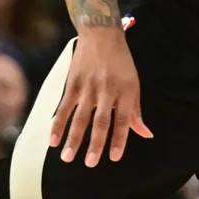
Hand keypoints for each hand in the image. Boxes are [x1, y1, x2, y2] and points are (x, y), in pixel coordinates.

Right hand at [48, 27, 152, 165]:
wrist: (102, 34)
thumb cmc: (121, 63)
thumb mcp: (134, 84)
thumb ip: (136, 112)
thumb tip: (146, 134)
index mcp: (126, 91)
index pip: (123, 120)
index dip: (119, 140)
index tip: (114, 158)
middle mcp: (107, 90)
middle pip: (101, 121)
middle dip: (95, 144)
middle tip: (90, 164)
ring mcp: (88, 86)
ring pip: (80, 117)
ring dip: (73, 138)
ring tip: (67, 157)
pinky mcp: (73, 83)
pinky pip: (64, 107)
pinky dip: (57, 124)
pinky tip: (53, 139)